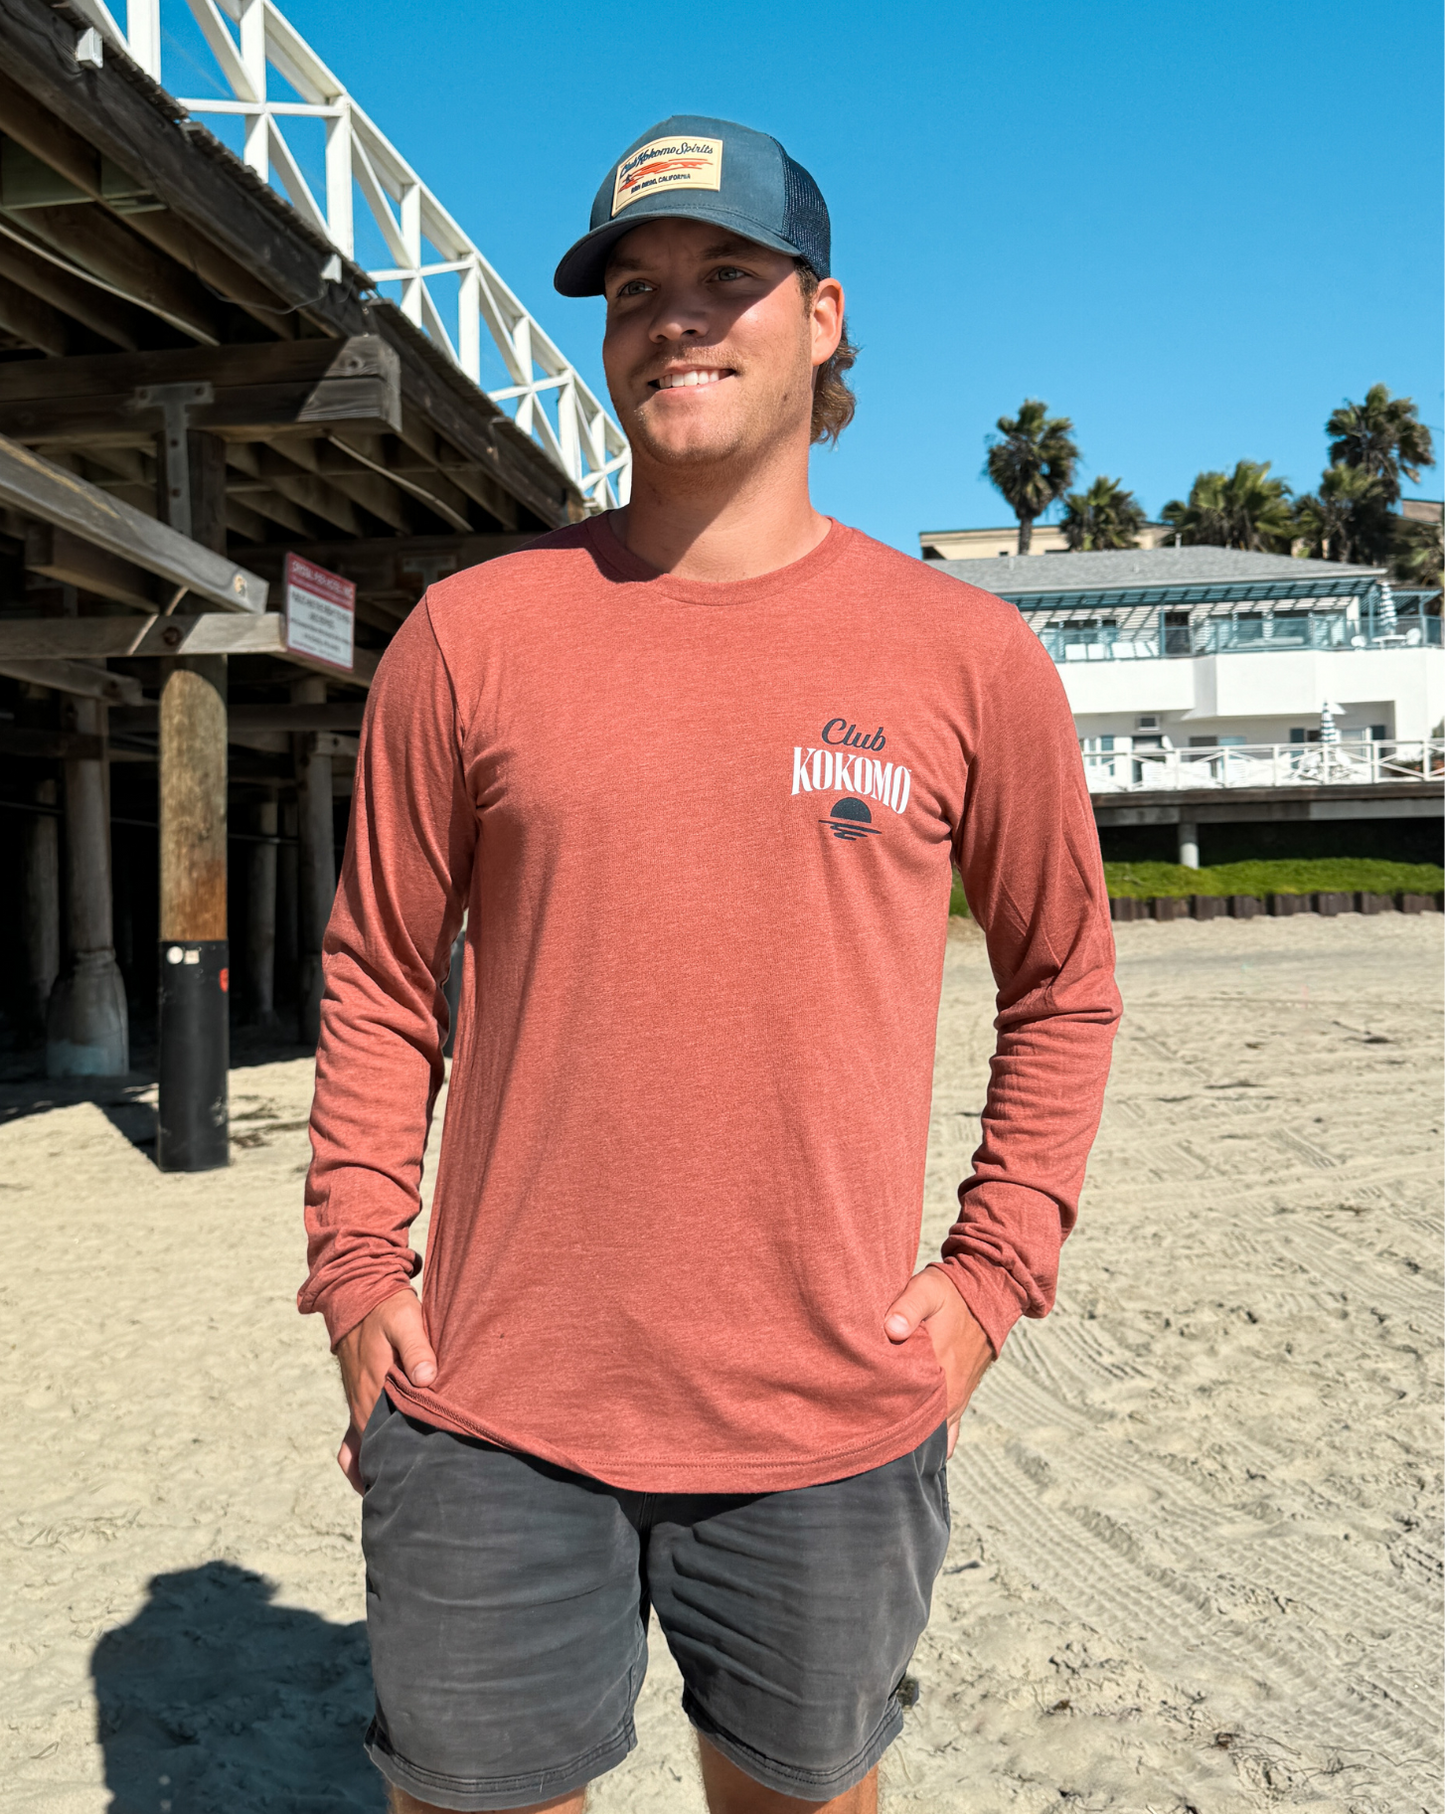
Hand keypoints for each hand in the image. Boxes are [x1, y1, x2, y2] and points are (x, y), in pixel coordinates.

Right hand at [334, 1288, 436, 1493]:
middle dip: (390, 1476)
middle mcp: (362, 1403)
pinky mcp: (359, 1395)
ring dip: (377, 1469)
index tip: (418, 1488)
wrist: (358, 1292)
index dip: (399, 1467)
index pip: (382, 1442)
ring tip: (397, 1496)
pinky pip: (352, 1439)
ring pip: (364, 1449)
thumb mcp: (406, 1320)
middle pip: (374, 1452)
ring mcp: (358, 1402)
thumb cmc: (386, 1307)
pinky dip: (359, 1459)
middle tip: (414, 1502)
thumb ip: (417, 1348)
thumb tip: (426, 1378)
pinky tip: (372, 1476)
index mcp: (373, 1391)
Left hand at [885, 1269, 993, 1456]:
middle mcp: (952, 1391)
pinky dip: (936, 1440)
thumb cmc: (953, 1291)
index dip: (888, 1426)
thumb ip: (908, 1307)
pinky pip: (950, 1429)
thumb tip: (892, 1331)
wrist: (990, 1292)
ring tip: (888, 1452)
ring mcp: (959, 1395)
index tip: (864, 1435)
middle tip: (867, 1449)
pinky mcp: (961, 1393)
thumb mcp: (927, 1289)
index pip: (913, 1412)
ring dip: (917, 1441)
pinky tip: (917, 1449)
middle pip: (923, 1430)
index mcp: (941, 1370)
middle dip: (898, 1441)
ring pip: (937, 1434)